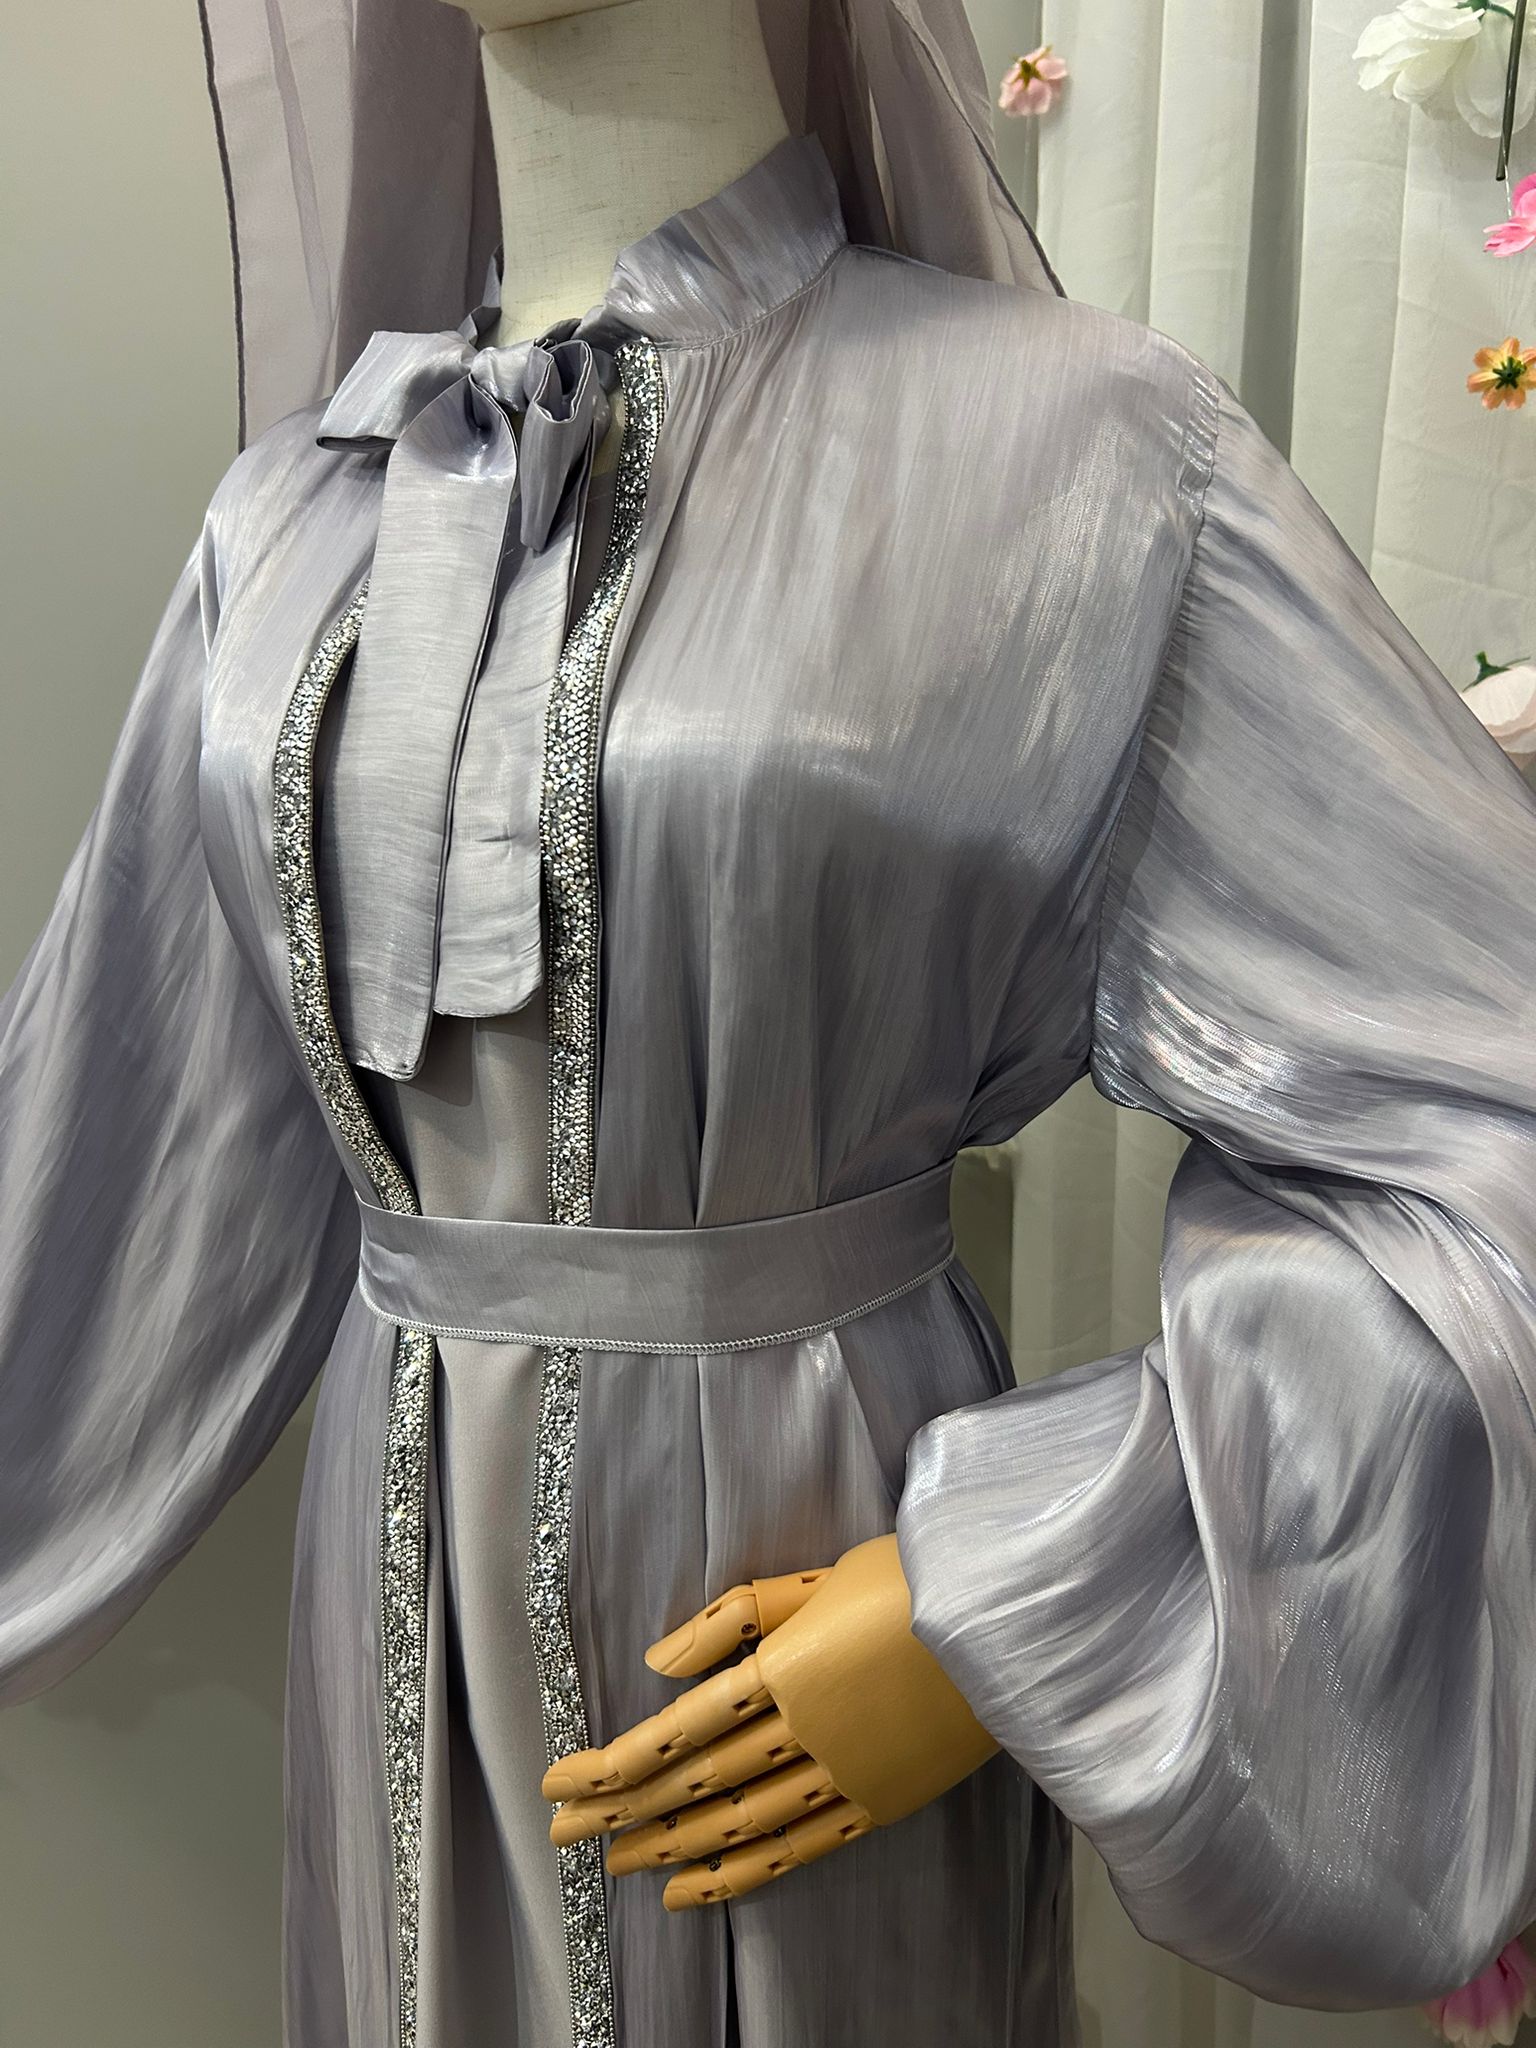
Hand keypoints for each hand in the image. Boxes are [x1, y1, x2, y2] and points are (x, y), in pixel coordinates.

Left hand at [541, 1533, 997, 1909]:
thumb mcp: (814, 1578)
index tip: (559, 1783)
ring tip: (615, 1863)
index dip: (614, 1762)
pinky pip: (798, 1848)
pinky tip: (695, 1887)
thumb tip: (658, 1663)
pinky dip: (742, 1873)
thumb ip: (732, 1619)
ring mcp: (844, 1776)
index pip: (679, 1731)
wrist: (1009, 1620)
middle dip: (621, 1811)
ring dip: (669, 1847)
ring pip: (739, 1823)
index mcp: (785, 1671)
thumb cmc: (910, 1580)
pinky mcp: (879, 1803)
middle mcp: (806, 1735)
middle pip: (696, 1783)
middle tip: (561, 1835)